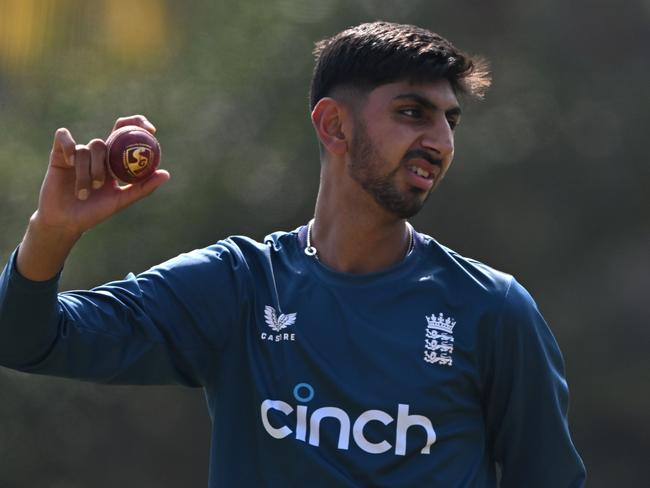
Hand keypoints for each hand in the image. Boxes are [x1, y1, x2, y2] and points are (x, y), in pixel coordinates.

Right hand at [34, 115, 169, 237]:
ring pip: (88, 148)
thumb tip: (166, 174)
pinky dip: (69, 147)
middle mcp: (97, 155)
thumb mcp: (121, 201)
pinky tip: (69, 163)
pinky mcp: (58, 154)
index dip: (137, 124)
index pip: (125, 134)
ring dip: (88, 172)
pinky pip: (64, 138)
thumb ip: (143, 188)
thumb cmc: (94, 213)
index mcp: (113, 161)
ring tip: (86, 194)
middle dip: (107, 158)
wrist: (66, 222)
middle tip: (107, 178)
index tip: (151, 129)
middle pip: (106, 141)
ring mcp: (78, 153)